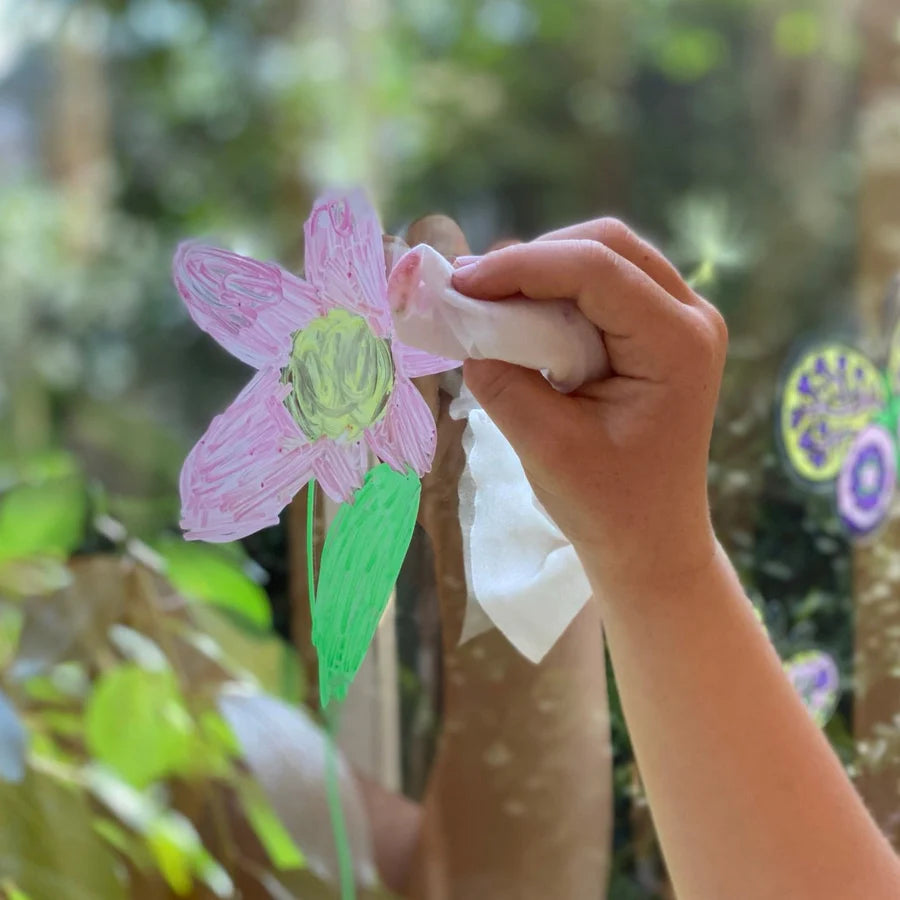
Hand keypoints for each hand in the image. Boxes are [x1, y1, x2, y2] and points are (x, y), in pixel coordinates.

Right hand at [452, 218, 727, 594]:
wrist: (653, 544)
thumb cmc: (609, 507)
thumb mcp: (547, 446)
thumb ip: (502, 380)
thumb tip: (463, 322)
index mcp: (678, 345)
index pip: (596, 270)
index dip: (521, 267)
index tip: (460, 284)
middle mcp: (691, 318)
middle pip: (606, 245)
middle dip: (532, 259)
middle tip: (469, 288)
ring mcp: (681, 322)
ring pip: (605, 256)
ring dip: (542, 271)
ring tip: (485, 299)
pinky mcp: (660, 333)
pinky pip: (605, 285)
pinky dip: (556, 291)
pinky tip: (518, 313)